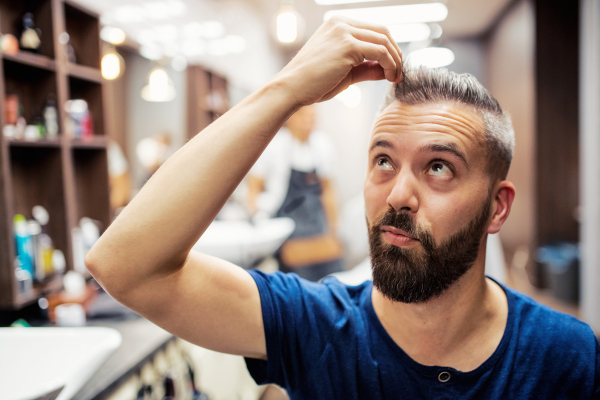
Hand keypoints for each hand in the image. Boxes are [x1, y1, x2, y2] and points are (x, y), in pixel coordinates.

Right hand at [275, 16, 402, 106]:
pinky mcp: (348, 45)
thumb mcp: (345, 73)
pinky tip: (389, 77)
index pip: (373, 30)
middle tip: (399, 73)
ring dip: (395, 60)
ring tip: (395, 78)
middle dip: (395, 52)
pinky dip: (390, 64)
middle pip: (382, 31)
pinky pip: (380, 51)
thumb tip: (388, 70)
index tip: (393, 68)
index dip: (388, 48)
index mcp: (338, 24)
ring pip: (384, 40)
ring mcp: (344, 31)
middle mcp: (341, 22)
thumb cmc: (314, 83)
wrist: (292, 88)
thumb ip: (366, 67)